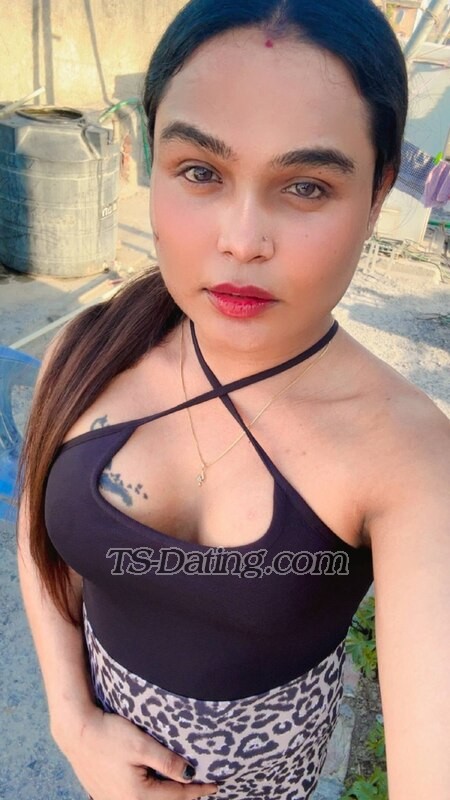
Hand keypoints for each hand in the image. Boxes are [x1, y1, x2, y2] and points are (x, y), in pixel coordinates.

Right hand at [53, 703, 218, 799]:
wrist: (75, 731)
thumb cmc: (108, 734)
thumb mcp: (142, 745)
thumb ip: (167, 762)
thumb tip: (189, 775)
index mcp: (137, 796)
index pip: (176, 795)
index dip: (198, 791)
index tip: (215, 786)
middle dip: (182, 796)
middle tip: (202, 789)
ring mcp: (111, 799)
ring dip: (165, 795)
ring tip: (182, 787)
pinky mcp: (103, 791)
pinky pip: (133, 797)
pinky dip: (149, 792)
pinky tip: (153, 785)